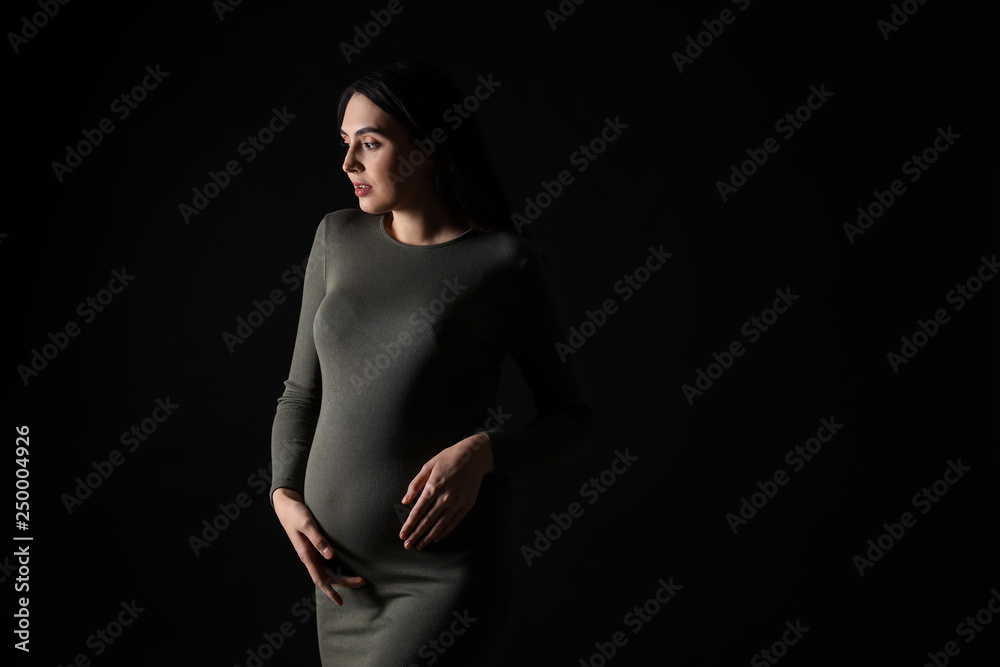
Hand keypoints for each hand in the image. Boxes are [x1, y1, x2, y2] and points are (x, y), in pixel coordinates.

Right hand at [272, 488, 365, 604]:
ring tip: (357, 579)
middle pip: (328, 577)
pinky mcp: (314, 547)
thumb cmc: (296, 514)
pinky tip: (344, 568)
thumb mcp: (307, 524)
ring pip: (327, 571)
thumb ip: (318, 540)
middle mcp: (310, 557)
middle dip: (344, 582)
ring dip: (341, 577)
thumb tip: (331, 556)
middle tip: (362, 582)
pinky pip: (326, 562)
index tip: (340, 602)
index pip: (320, 579)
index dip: (331, 591)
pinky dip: (336, 568)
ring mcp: (312, 553)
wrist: (287, 506)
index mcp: (306, 555)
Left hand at [399, 433, 493, 549]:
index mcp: (434, 486)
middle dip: (416, 534)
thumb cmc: (449, 458)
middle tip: (407, 545)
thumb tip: (404, 500)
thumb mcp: (429, 465)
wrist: (475, 456)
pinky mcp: (467, 505)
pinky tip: (436, 537)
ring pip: (441, 524)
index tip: (402, 534)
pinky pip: (454, 522)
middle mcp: (446, 496)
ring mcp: (458, 502)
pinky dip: (445, 531)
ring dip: (429, 536)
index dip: (409, 524)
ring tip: (420, 545)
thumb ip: (416, 484)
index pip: (418, 510)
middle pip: (428, 520)